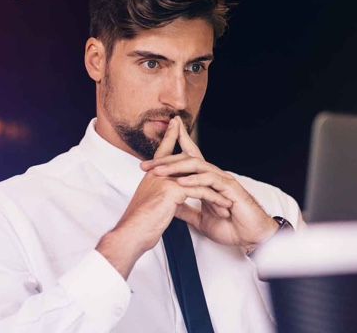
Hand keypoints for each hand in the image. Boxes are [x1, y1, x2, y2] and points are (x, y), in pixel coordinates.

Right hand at [97, 118, 233, 278]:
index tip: (173, 123)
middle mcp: (157, 174)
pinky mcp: (173, 190)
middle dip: (184, 141)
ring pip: (194, 175)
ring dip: (211, 183)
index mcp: (153, 177)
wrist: (133, 234)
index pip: (163, 153)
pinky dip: (214, 199)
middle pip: (177, 155)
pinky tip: (223, 206)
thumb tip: (166, 198)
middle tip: (183, 125)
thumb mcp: (152, 205)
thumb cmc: (142, 225)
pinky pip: (200, 191)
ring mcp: (165, 180)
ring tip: (223, 189)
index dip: (168, 137)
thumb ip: (160, 196)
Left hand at [141, 116, 278, 253]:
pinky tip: (181, 182)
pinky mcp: (230, 188)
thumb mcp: (200, 219)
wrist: (251, 236)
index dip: (170, 155)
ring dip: (175, 167)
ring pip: (197, 165)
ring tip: (158, 172)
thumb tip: (169, 206)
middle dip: (166, 159)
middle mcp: (214, 176)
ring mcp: (222, 180)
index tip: (148, 158)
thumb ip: (186, 210)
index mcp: (207, 181)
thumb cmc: (231, 227)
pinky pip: (210, 180)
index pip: (187, 162)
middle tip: (145, 165)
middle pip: (188, 158)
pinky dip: (195, 180)